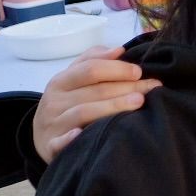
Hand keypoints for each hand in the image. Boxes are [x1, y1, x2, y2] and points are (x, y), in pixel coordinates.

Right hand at [33, 47, 160, 162]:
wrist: (42, 137)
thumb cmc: (67, 103)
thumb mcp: (73, 79)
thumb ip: (93, 60)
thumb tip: (119, 50)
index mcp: (60, 81)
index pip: (90, 70)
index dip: (117, 69)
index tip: (139, 71)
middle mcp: (54, 101)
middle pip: (94, 91)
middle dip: (127, 87)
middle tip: (153, 87)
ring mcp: (53, 124)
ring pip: (84, 113)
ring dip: (113, 106)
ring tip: (139, 102)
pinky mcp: (51, 146)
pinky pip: (61, 142)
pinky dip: (72, 138)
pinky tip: (84, 133)